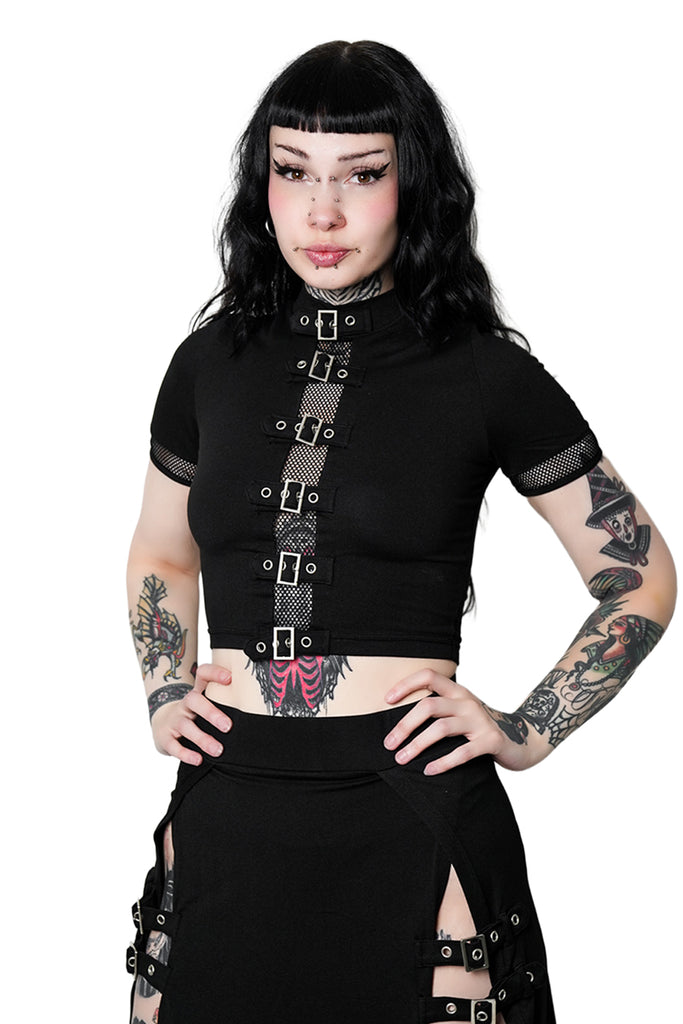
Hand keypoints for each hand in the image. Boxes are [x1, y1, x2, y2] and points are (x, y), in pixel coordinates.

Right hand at [151, 663, 232, 765]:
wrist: (162, 723)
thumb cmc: (194, 713)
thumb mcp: (206, 703)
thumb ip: (225, 702)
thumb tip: (257, 709)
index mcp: (198, 692)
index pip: (203, 674)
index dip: (215, 673)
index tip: (230, 678)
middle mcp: (185, 704)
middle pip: (195, 701)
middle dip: (211, 713)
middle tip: (228, 726)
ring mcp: (174, 720)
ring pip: (186, 726)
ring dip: (202, 739)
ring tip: (218, 750)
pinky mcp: (165, 738)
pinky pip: (174, 746)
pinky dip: (186, 754)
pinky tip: (199, 759)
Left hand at [383, 669, 541, 774]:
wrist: (524, 739)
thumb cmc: (481, 726)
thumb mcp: (460, 711)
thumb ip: (439, 709)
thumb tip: (398, 722)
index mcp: (458, 691)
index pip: (428, 676)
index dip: (406, 684)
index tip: (386, 700)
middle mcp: (467, 702)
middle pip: (428, 706)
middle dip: (404, 725)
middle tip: (388, 744)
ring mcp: (479, 720)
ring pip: (441, 728)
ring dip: (417, 745)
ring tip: (402, 759)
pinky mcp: (491, 740)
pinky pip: (463, 752)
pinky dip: (443, 762)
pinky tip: (429, 770)